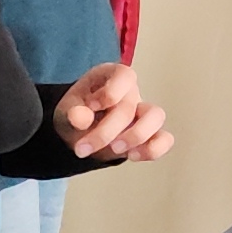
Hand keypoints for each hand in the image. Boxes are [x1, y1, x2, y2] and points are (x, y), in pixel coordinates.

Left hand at [55, 62, 173, 162]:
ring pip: (157, 117)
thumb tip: (81, 118)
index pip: (125, 76)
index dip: (110, 92)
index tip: (91, 106)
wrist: (79, 131)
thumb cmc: (78, 111)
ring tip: (115, 150)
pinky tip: (132, 156)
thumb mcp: (67, 109)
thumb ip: (73, 111)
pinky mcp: (150, 134)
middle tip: (82, 148)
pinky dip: (153, 149)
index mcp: (113, 76)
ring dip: (136, 136)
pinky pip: (164, 139)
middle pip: (130, 106)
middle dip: (105, 131)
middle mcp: (132, 92)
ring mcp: (143, 113)